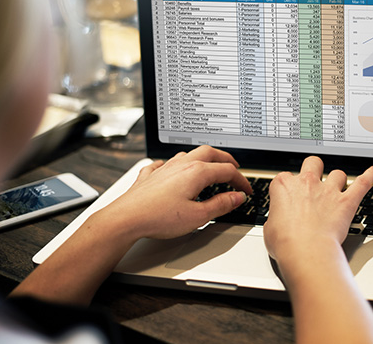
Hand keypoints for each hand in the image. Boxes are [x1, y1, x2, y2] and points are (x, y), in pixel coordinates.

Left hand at [99, 145, 252, 239]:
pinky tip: (172, 169)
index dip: (241, 180)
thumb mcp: (198, 216)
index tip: (246, 190)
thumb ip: (221, 205)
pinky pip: (164, 163)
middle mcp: (181, 165)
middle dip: (225, 159)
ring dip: (203, 158)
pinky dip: (174, 165)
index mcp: (197, 172)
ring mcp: (164, 168)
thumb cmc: (158, 218)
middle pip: (210, 153)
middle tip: (234, 168)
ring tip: (209, 166)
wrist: (126, 219)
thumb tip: (236, 197)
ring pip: (188, 154)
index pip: (227, 171)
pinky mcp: (150, 175)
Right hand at [263, 156, 372, 263]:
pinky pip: (363, 183)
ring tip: (338, 187)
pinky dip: (370, 175)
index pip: (285, 177)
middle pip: (313, 163)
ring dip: (338, 179)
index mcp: (284, 186)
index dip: (289, 186)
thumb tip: (278, 222)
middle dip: (315, 168)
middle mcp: (307, 183)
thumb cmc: (286, 243)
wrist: (305, 251)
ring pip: (337, 173)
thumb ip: (276, 218)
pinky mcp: (346, 202)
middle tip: (314, 178)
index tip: (290, 195)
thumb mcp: (269, 228)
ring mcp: (329, 191)